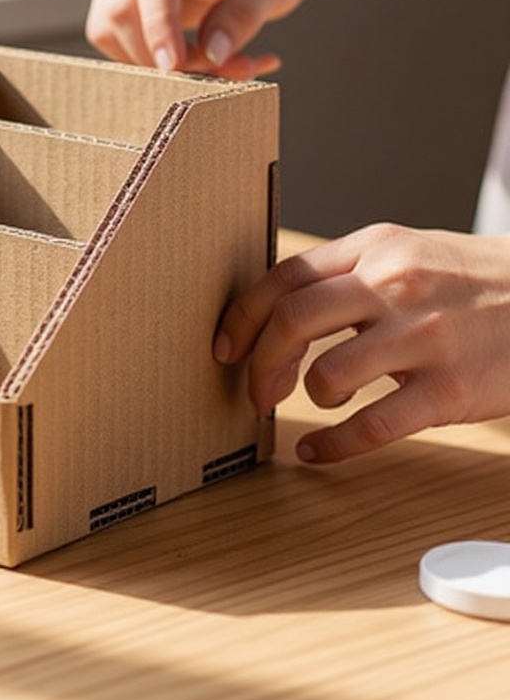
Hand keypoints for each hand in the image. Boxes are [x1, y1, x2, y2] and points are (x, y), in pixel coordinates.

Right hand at [85, 0, 311, 76]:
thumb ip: (244, 15)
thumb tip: (211, 53)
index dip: (159, 27)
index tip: (175, 67)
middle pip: (121, 5)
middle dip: (158, 53)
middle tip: (214, 73)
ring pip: (109, 24)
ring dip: (150, 60)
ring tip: (209, 65)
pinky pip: (114, 32)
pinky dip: (146, 56)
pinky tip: (189, 55)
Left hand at [213, 224, 509, 461]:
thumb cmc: (474, 282)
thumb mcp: (410, 252)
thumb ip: (349, 270)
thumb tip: (276, 306)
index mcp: (375, 247)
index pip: (282, 277)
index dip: (241, 316)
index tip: (225, 348)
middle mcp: (394, 284)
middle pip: (291, 321)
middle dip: (259, 363)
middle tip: (255, 392)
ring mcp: (423, 336)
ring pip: (327, 374)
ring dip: (308, 397)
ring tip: (320, 400)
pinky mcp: (450, 389)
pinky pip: (371, 427)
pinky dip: (333, 446)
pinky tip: (318, 452)